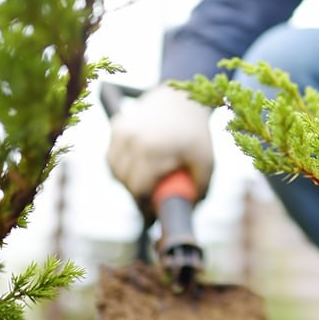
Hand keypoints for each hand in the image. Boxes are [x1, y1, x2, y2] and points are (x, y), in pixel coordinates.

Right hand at [107, 83, 213, 208]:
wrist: (182, 100)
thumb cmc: (196, 135)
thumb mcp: (206, 163)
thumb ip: (199, 189)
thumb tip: (189, 212)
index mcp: (154, 149)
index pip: (139, 188)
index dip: (145, 207)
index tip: (152, 218)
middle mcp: (133, 139)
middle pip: (126, 182)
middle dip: (138, 197)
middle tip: (152, 203)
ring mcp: (122, 131)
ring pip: (115, 171)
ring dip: (128, 182)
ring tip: (147, 183)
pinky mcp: (116, 127)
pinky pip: (112, 158)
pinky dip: (121, 168)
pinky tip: (138, 168)